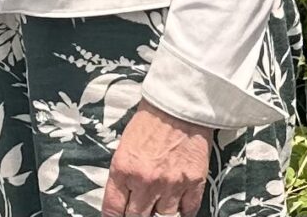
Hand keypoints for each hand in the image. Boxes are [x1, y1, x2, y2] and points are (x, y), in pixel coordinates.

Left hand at [102, 100, 212, 216]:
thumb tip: (123, 202)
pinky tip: (179, 205)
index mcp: (124, 169)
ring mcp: (171, 184)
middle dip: (137, 216)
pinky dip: (183, 211)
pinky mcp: (194, 182)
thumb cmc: (150, 120)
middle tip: (140, 210)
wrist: (180, 102)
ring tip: (160, 205)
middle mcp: (146, 181)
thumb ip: (122, 177)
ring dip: (160, 213)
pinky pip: (188, 211)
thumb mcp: (125, 147)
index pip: (112, 210)